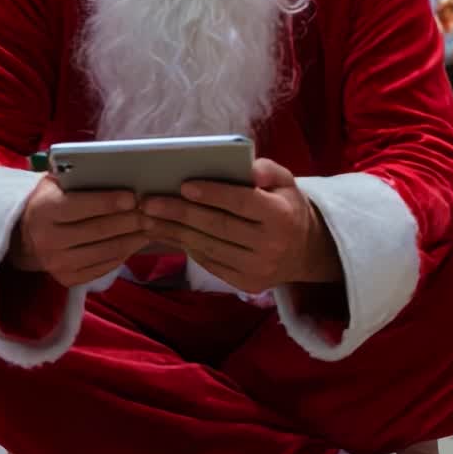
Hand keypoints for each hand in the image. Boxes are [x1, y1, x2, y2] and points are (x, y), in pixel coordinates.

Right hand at [10, 176, 150, 287]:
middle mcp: (47, 240)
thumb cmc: (49, 201)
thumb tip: (117, 173)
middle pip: (98, 230)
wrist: (25, 237)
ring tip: (148, 227)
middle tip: (149, 212)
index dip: (109, 202)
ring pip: (105, 251)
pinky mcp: (67, 279)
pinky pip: (102, 267)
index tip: (133, 197)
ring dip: (132, 239)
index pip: (81, 206)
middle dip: (129, 220)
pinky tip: (135, 242)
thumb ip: (77, 178)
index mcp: (43, 210)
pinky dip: (122, 255)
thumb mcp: (54, 183)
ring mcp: (56, 263)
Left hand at [140, 158, 342, 293]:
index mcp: (281, 216)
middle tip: (149, 202)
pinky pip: (209, 263)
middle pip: (219, 227)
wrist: (304, 251)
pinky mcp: (245, 284)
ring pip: (209, 247)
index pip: (242, 203)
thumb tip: (248, 169)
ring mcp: (257, 269)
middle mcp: (270, 245)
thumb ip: (267, 170)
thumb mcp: (287, 182)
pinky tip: (167, 234)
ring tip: (148, 218)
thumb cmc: (286, 207)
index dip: (213, 194)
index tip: (184, 185)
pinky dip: (186, 247)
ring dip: (174, 232)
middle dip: (180, 214)